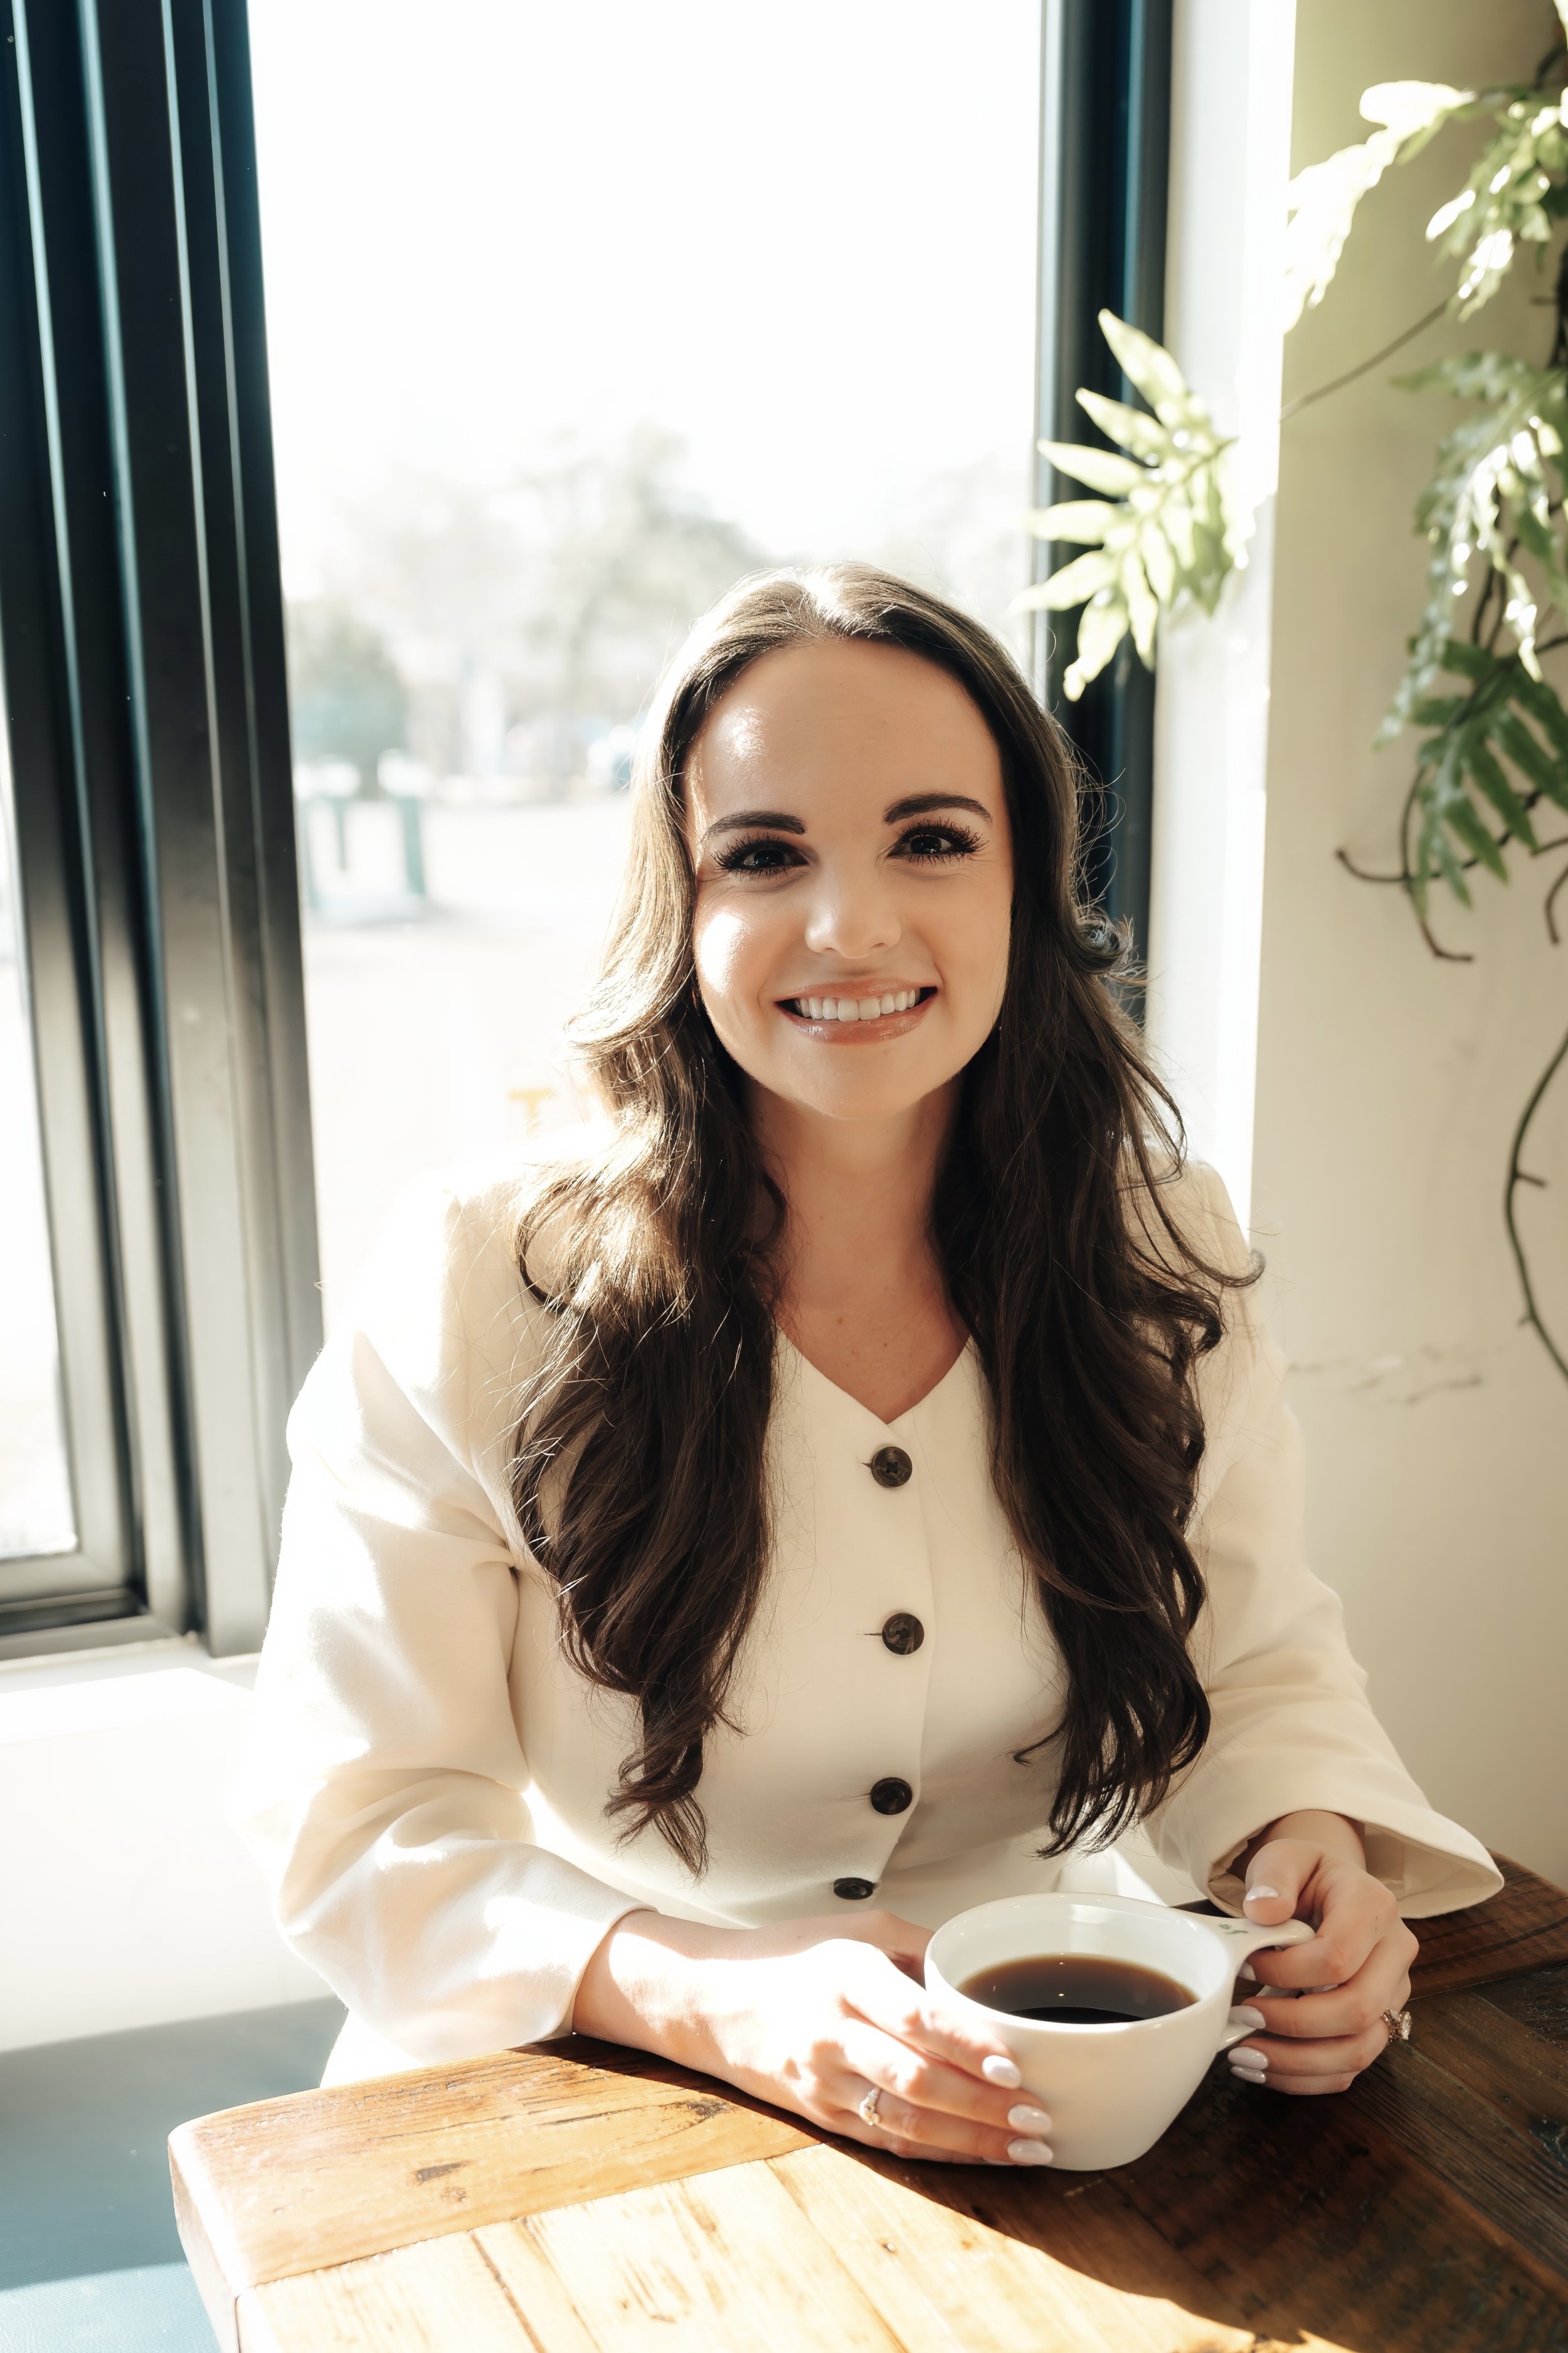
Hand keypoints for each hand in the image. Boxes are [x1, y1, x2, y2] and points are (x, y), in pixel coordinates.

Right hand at [573, 1906, 1052, 2165]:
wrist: (709, 1998)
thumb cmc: (791, 1954)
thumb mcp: (858, 1929)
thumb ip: (924, 1945)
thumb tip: (990, 1969)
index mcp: (847, 1976)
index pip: (914, 2017)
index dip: (966, 2046)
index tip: (1015, 2065)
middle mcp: (833, 2033)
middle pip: (916, 2081)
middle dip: (983, 2107)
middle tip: (1040, 2117)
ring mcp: (824, 2081)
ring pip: (905, 2122)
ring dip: (970, 2141)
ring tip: (1026, 2148)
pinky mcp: (820, 2115)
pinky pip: (886, 2140)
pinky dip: (937, 2152)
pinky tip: (979, 2154)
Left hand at [1226, 1812, 1416, 2095]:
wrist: (1327, 1890)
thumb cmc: (1304, 1876)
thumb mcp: (1283, 1859)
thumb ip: (1273, 1879)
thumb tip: (1262, 1912)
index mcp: (1374, 1907)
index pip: (1338, 1956)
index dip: (1287, 1971)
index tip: (1245, 1968)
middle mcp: (1395, 1954)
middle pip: (1357, 2011)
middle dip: (1293, 2024)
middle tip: (1242, 2017)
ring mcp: (1393, 1995)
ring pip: (1359, 2050)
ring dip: (1297, 2062)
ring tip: (1245, 2055)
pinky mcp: (1380, 2025)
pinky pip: (1351, 2068)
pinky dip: (1305, 2077)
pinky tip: (1264, 2068)